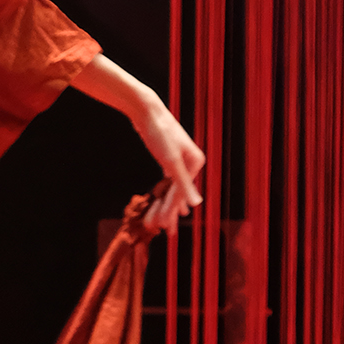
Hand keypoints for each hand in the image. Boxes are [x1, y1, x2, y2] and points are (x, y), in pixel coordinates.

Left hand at [133, 96, 204, 233]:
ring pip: (171, 188)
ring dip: (163, 205)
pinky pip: (166, 181)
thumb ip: (183, 183)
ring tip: (156, 222)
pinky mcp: (167, 158)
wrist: (146, 111)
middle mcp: (190, 162)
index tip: (163, 228)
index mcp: (195, 163)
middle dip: (167, 212)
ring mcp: (179, 160)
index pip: (181, 193)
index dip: (171, 212)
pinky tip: (162, 202)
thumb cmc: (159, 133)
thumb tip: (196, 204)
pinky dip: (163, 193)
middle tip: (164, 233)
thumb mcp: (170, 161)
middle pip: (177, 192)